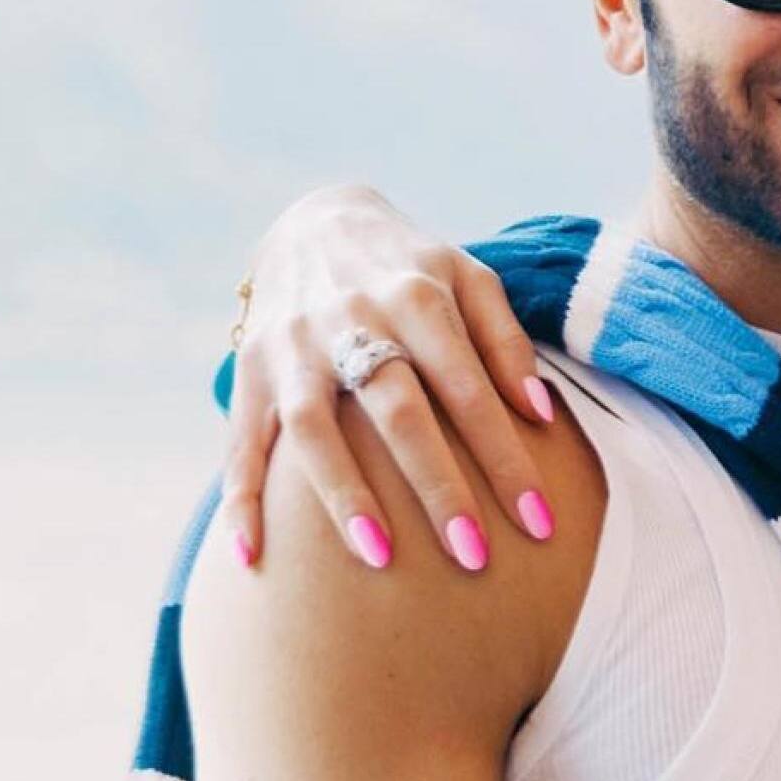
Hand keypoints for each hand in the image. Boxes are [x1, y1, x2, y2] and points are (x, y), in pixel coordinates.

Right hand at [222, 185, 558, 570]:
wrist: (315, 220)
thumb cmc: (412, 266)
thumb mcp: (470, 278)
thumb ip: (506, 342)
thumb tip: (540, 414)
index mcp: (418, 298)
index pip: (470, 390)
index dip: (506, 457)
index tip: (540, 520)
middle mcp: (353, 320)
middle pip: (399, 412)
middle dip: (438, 487)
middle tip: (474, 556)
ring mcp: (295, 346)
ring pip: (316, 429)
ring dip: (344, 497)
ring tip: (380, 559)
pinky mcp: (250, 369)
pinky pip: (241, 440)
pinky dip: (239, 498)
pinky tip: (251, 556)